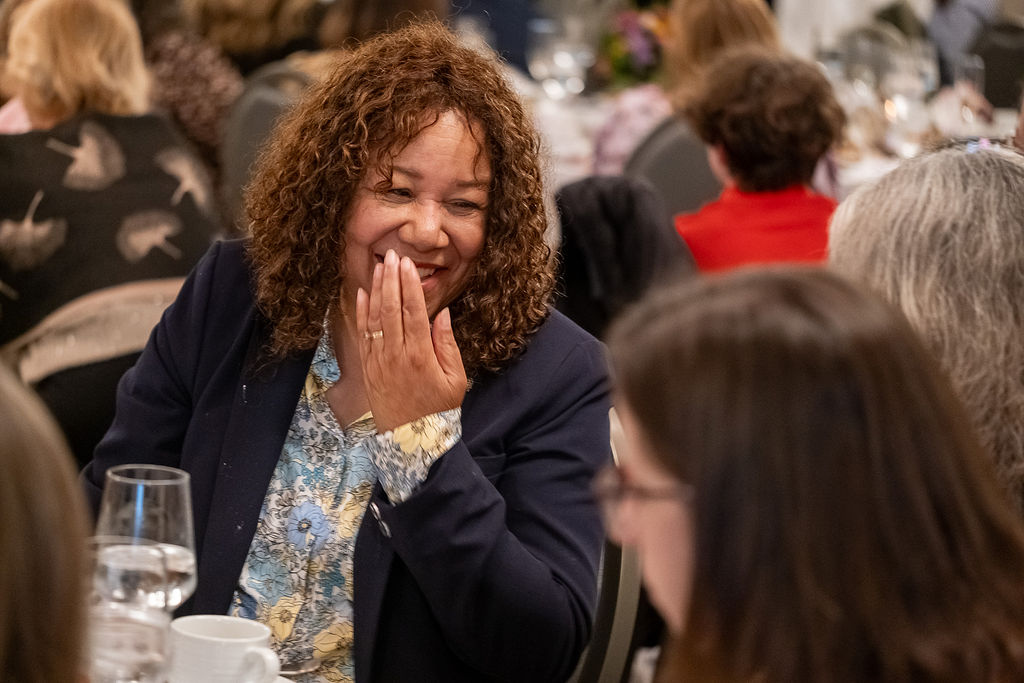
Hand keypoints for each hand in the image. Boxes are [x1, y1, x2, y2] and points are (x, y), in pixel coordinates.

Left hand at [356, 249, 466, 431]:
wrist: (411, 439)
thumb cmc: (439, 408)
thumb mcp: (455, 378)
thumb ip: (447, 344)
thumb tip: (443, 314)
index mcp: (420, 356)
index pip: (413, 312)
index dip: (409, 285)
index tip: (407, 264)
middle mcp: (396, 354)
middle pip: (391, 309)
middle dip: (391, 280)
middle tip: (391, 255)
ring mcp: (379, 361)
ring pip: (375, 318)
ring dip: (376, 290)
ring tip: (378, 267)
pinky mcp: (368, 367)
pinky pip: (363, 335)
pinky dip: (362, 313)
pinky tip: (363, 293)